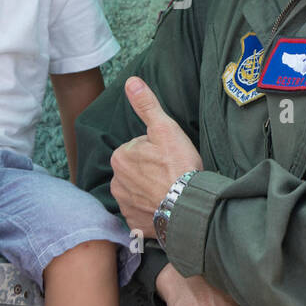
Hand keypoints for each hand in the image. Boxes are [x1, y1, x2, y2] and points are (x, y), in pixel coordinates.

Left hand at [109, 77, 201, 234]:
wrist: (189, 206)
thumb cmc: (179, 165)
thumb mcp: (164, 128)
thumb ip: (146, 104)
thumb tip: (131, 81)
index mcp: (120, 157)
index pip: (137, 147)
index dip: (155, 150)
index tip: (169, 156)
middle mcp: (116, 182)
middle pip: (136, 169)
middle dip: (150, 170)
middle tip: (172, 172)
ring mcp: (125, 205)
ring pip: (137, 190)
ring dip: (150, 190)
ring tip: (171, 189)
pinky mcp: (134, 223)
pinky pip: (141, 212)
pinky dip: (151, 210)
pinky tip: (166, 205)